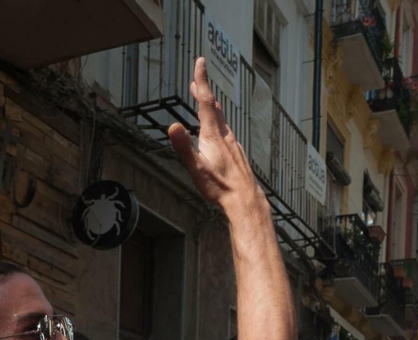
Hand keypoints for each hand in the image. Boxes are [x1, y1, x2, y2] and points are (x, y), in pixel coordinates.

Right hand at [166, 57, 266, 218]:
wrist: (245, 199)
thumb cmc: (220, 186)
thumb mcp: (197, 168)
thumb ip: (184, 147)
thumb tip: (173, 126)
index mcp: (213, 135)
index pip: (205, 101)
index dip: (201, 80)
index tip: (200, 62)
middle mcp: (225, 135)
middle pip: (213, 107)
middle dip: (203, 92)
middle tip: (196, 80)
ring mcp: (232, 143)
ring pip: (221, 119)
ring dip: (210, 107)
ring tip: (203, 101)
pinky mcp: (235, 152)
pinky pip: (225, 130)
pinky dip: (217, 122)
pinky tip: (216, 131)